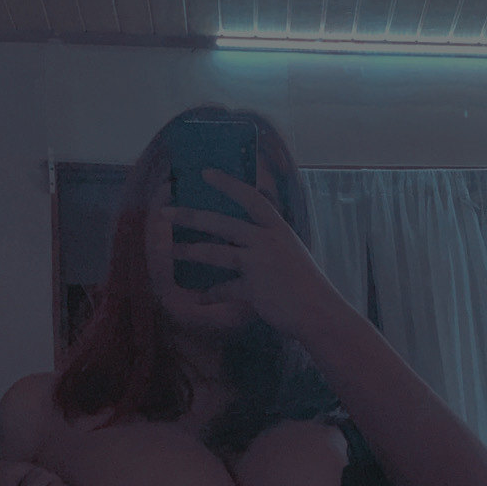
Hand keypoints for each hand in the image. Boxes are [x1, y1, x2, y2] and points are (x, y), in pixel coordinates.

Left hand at [158, 169, 341, 338]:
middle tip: (166, 212)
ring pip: (215, 253)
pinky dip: (211, 294)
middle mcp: (267, 241)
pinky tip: (201, 298)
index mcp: (278, 229)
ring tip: (169, 250)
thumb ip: (270, 240)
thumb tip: (245, 233)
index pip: (251, 198)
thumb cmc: (307, 284)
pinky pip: (224, 289)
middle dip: (191, 216)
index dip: (228, 184)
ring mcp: (259, 264)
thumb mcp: (292, 251)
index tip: (206, 173)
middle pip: (222, 223)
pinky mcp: (253, 289)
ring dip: (189, 251)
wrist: (320, 312)